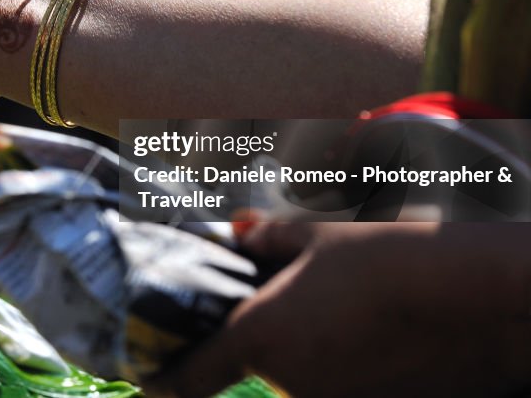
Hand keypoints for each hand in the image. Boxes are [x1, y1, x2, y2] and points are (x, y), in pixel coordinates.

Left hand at [147, 222, 530, 397]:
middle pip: (257, 362)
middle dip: (265, 333)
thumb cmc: (382, 256)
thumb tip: (238, 229)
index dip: (160, 381)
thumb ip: (266, 236)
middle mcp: (288, 380)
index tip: (143, 379)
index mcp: (258, 336)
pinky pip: (342, 385)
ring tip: (345, 305)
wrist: (467, 295)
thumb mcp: (315, 234)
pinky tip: (374, 329)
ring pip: (302, 375)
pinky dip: (346, 363)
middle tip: (293, 297)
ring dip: (309, 347)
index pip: (188, 378)